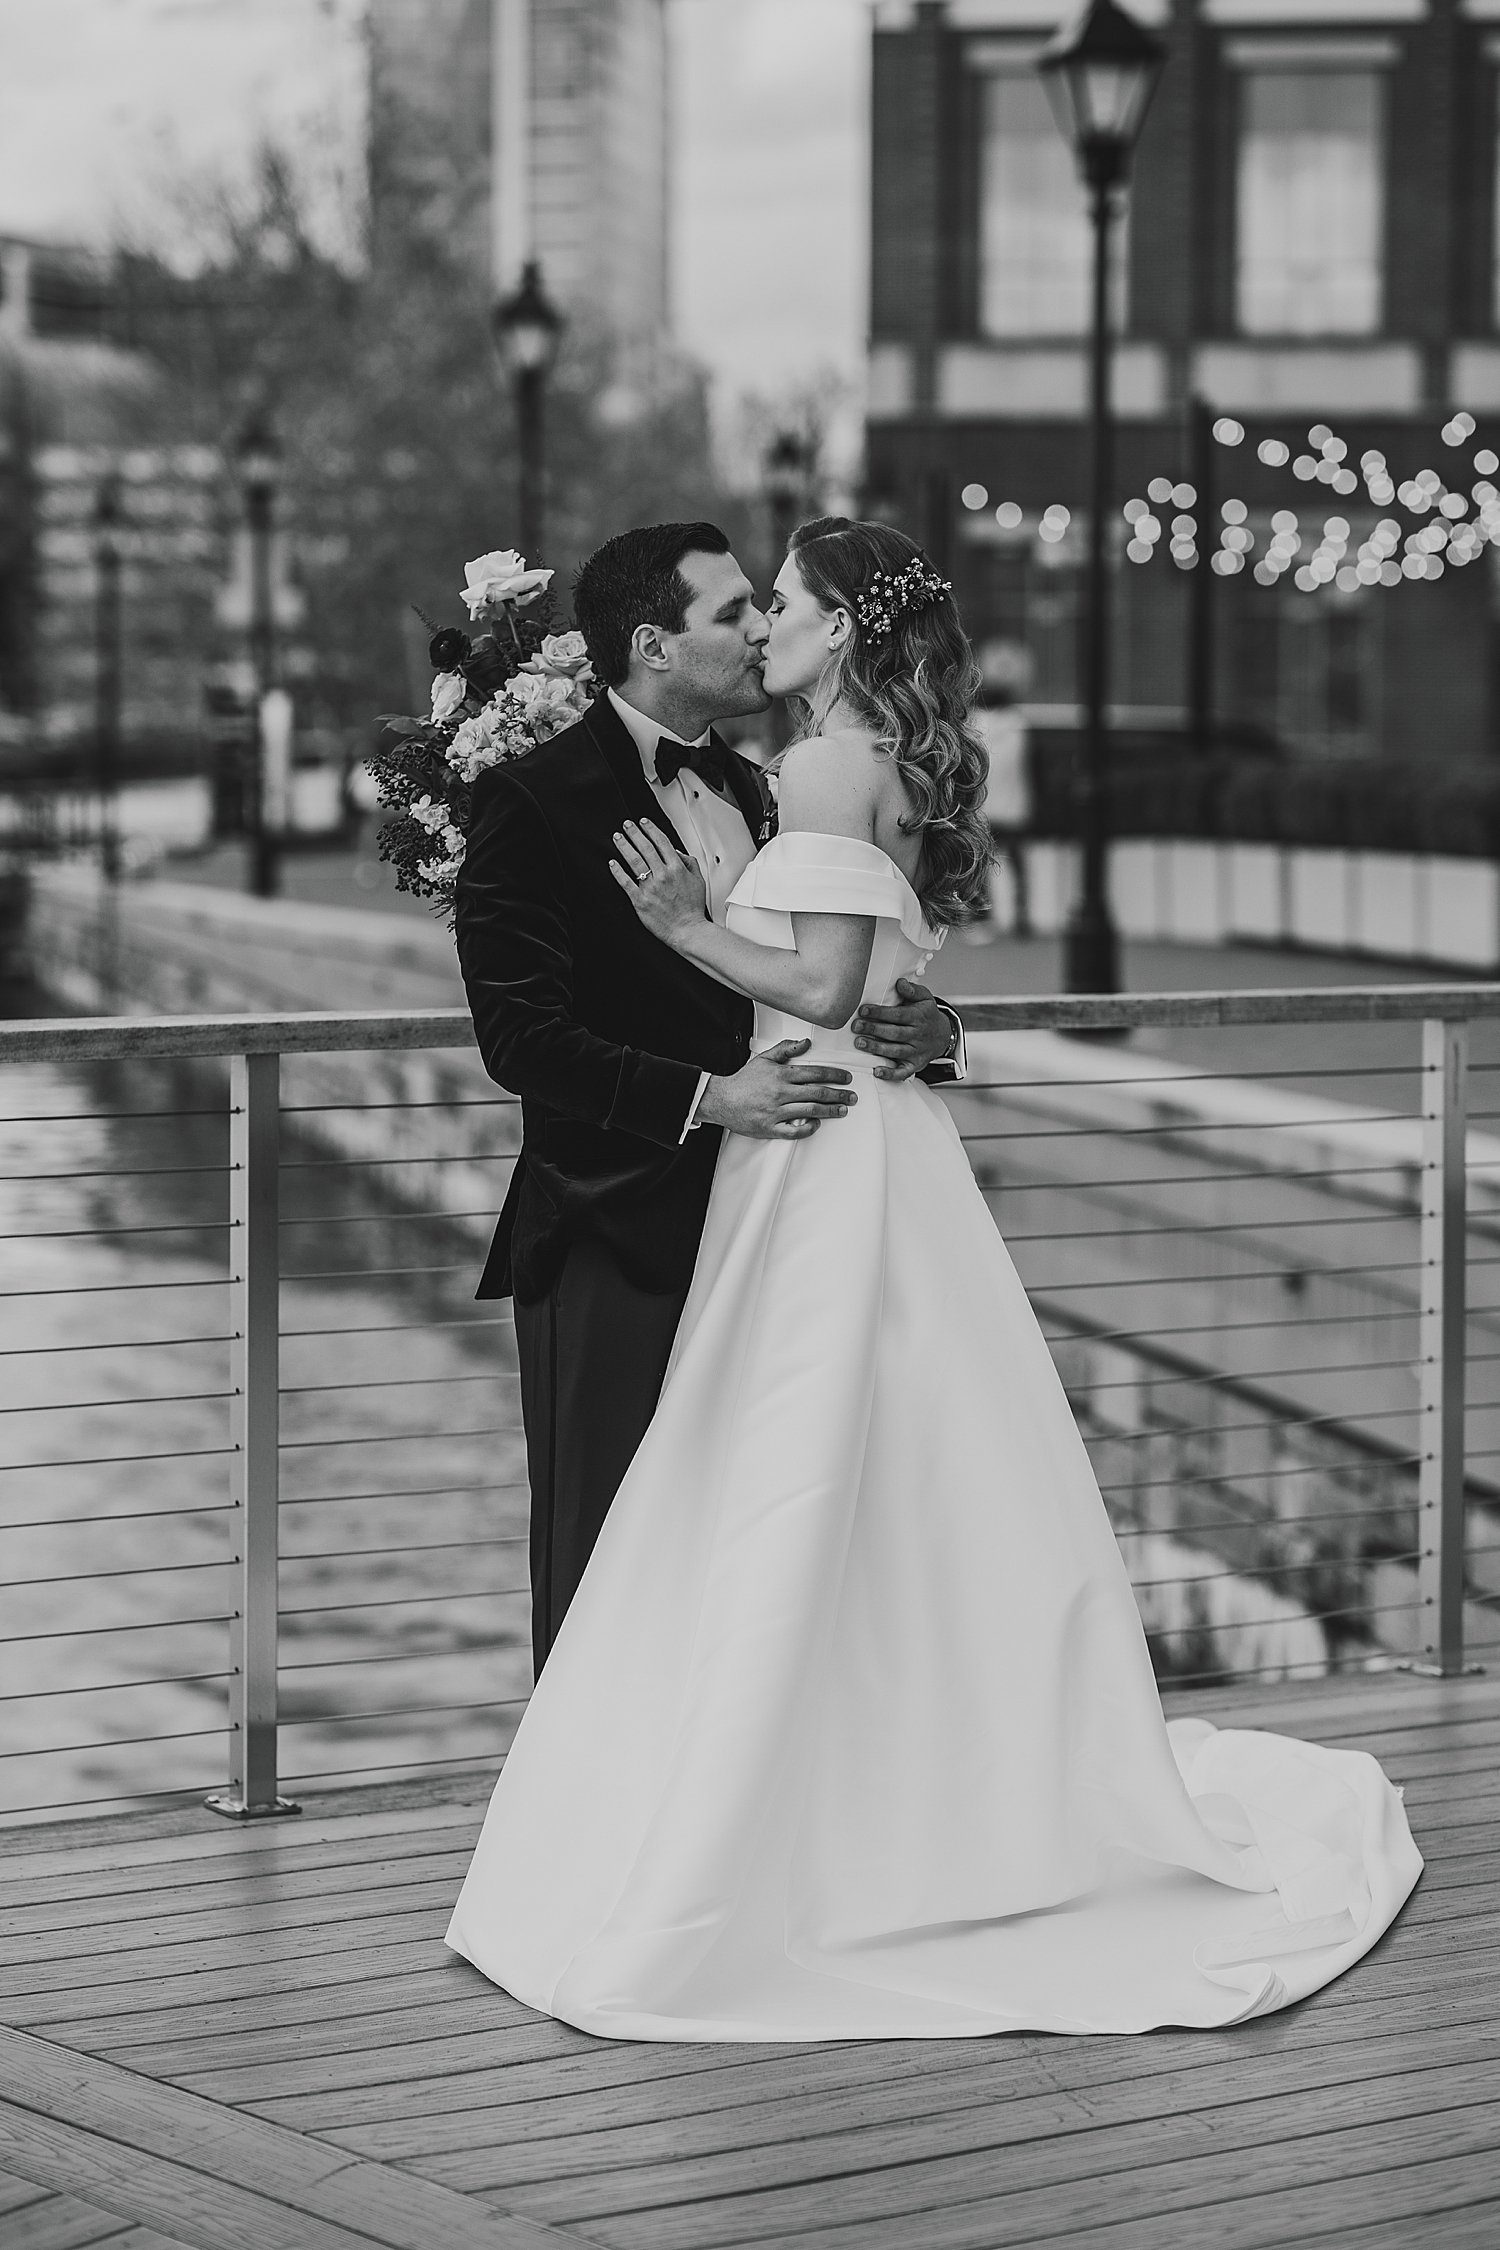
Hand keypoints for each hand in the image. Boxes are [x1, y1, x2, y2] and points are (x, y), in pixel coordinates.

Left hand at [609, 819, 706, 947]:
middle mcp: (663, 876)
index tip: (644, 823)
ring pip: (634, 861)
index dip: (651, 829)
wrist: (688, 930)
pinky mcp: (641, 900)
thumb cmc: (692, 909)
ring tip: (618, 838)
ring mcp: (651, 888)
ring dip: (624, 847)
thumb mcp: (698, 881)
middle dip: (634, 833)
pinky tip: (613, 863)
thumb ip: (689, 863)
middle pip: (645, 848)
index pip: (661, 842)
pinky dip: (618, 871)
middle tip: (627, 825)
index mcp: (677, 869)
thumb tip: (677, 852)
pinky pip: (626, 882)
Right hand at [697, 1039, 856, 1139]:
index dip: (834, 1075)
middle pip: (818, 1092)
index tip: (846, 1078)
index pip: (815, 1073)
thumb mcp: (764, 1059)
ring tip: (842, 1110)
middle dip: (839, 1094)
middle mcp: (781, 1093)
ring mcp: (776, 1112)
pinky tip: (817, 1124)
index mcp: (781, 1075)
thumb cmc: (743, 1081)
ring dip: (830, 1110)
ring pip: (810, 1110)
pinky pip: (794, 1131)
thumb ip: (786, 1050)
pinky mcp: (770, 1128)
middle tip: (852, 1096)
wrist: (722, 1100)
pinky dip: (808, 1128)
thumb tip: (805, 1043)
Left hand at [851, 979, 953, 1081]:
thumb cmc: (927, 1014)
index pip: (898, 1015)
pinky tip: (877, 1071)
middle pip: (895, 1033)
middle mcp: (918, 1035)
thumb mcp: (925, 998)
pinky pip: (903, 1072)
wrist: (944, 1035)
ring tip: (860, 1043)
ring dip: (877, 1048)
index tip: (863, 1010)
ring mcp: (917, 1051)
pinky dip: (891, 1074)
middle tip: (856, 1026)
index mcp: (919, 1017)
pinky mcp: (915, 1064)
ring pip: (896, 1051)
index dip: (880, 1013)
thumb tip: (900, 983)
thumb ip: (912, 990)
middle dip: (874, 1029)